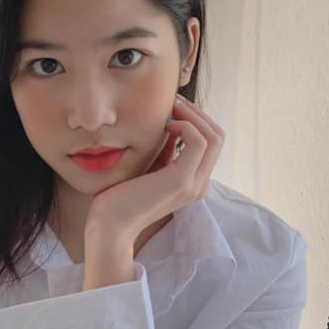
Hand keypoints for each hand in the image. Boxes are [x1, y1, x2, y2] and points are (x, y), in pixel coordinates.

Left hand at [84, 95, 225, 247]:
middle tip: (174, 102)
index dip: (197, 119)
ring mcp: (193, 184)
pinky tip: (165, 126)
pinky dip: (185, 125)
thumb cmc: (121, 197)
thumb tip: (172, 125)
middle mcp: (199, 184)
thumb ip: (166, 150)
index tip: (174, 108)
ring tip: (171, 109)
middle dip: (197, 112)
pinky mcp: (181, 181)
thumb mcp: (150, 167)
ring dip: (193, 115)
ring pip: (214, 136)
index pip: (212, 142)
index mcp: (193, 182)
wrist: (110, 226)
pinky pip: (198, 141)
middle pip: (218, 136)